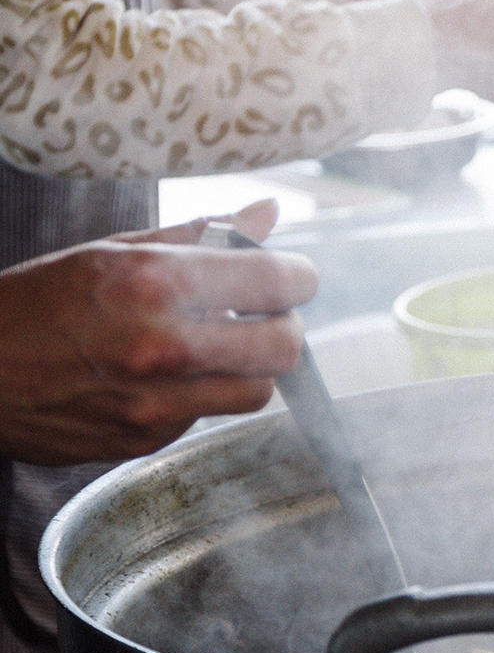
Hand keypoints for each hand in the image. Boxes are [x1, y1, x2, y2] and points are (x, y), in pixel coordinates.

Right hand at [0, 200, 318, 464]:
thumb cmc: (37, 302)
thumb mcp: (112, 250)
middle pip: (285, 346)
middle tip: (260, 314)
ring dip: (248, 366)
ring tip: (214, 344)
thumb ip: (201, 236)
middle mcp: (161, 345)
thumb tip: (268, 214)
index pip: (278, 282)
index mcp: (154, 283)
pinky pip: (208, 415)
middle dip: (281, 326)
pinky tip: (163, 375)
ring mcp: (154, 400)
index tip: (291, 277)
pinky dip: (201, 393)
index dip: (297, 277)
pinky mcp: (144, 438)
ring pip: (257, 389)